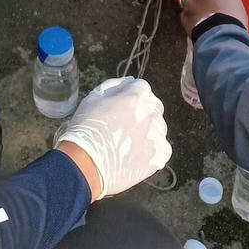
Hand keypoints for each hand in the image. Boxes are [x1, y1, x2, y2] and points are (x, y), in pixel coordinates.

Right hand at [53, 76, 170, 197]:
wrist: (85, 166)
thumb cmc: (85, 129)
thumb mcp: (93, 98)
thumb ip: (114, 86)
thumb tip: (128, 82)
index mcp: (136, 97)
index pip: (142, 87)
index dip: (130, 95)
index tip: (121, 106)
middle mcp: (151, 114)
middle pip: (154, 105)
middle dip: (142, 110)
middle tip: (125, 124)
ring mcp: (157, 136)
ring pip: (159, 127)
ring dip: (148, 130)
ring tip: (128, 142)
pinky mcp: (160, 156)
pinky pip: (162, 148)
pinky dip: (152, 150)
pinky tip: (135, 154)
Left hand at [178, 0, 248, 35]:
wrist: (223, 35)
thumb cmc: (235, 22)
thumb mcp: (237, 7)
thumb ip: (227, 2)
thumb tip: (224, 8)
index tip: (215, 0)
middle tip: (203, 4)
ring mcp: (191, 2)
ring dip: (190, 6)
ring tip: (198, 16)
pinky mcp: (184, 15)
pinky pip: (184, 15)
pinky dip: (188, 19)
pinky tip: (195, 25)